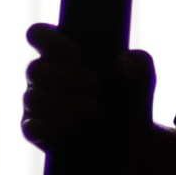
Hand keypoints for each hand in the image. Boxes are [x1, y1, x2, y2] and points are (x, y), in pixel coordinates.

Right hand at [20, 22, 157, 154]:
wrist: (133, 140)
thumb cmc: (130, 100)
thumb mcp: (142, 77)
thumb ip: (139, 63)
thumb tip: (121, 61)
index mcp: (61, 53)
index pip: (38, 34)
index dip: (50, 40)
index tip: (77, 55)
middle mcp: (45, 77)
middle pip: (34, 69)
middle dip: (66, 78)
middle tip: (95, 85)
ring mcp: (38, 105)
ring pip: (33, 98)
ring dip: (63, 102)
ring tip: (93, 107)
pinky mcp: (37, 132)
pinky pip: (32, 127)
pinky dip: (53, 125)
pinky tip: (75, 123)